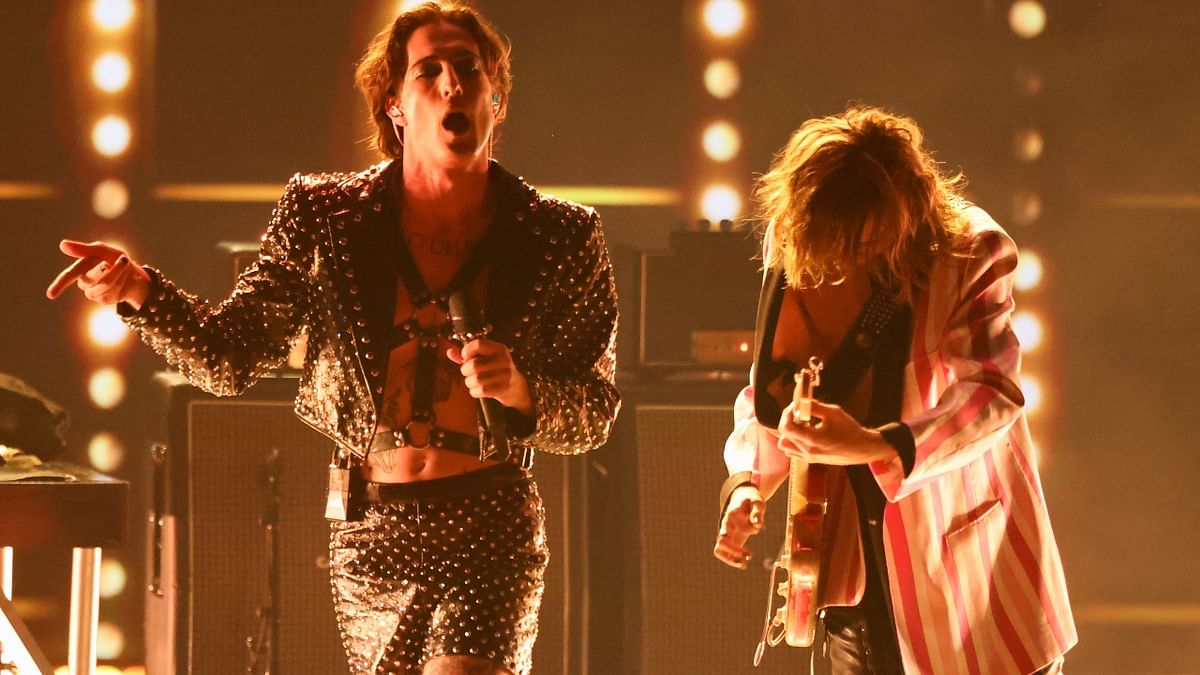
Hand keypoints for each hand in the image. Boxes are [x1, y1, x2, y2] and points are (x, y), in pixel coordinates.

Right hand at [46, 240, 150, 308]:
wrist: (134, 273)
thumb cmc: (115, 259)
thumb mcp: (102, 250)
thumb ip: (83, 249)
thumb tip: (62, 245)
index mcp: (80, 268)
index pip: (68, 276)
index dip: (59, 285)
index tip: (50, 295)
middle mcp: (83, 282)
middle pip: (90, 278)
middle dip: (108, 268)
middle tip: (122, 260)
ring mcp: (93, 293)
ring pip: (104, 285)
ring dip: (119, 273)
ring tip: (124, 266)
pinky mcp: (104, 300)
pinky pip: (112, 291)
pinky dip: (122, 281)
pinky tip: (123, 278)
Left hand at [446, 337, 532, 415]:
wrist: (516, 386)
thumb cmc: (496, 371)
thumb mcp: (485, 359)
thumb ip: (467, 356)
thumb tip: (450, 353)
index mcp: (499, 349)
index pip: (478, 344)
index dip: (466, 351)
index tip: (465, 357)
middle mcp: (504, 360)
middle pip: (474, 364)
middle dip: (465, 370)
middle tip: (468, 372)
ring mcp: (506, 374)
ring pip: (476, 379)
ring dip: (470, 382)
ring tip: (472, 382)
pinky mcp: (504, 388)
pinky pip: (482, 390)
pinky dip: (475, 391)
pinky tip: (477, 390)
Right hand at [713, 485, 764, 569]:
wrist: (741, 496)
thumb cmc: (750, 500)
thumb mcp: (757, 501)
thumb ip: (757, 512)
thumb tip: (757, 524)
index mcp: (732, 514)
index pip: (733, 527)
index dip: (746, 532)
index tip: (755, 532)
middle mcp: (726, 524)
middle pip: (722, 540)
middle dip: (736, 551)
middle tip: (750, 554)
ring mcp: (725, 532)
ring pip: (719, 549)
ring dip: (730, 558)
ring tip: (744, 563)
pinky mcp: (728, 538)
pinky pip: (722, 552)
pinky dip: (730, 559)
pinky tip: (742, 562)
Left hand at [777, 400, 896, 465]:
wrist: (862, 449)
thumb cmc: (850, 430)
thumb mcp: (833, 412)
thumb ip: (814, 406)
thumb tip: (800, 401)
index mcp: (813, 440)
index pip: (787, 428)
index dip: (787, 414)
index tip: (794, 406)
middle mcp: (808, 451)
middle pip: (783, 436)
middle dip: (788, 421)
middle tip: (798, 413)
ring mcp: (809, 458)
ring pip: (785, 446)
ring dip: (789, 433)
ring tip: (802, 425)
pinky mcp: (812, 460)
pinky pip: (793, 452)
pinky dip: (793, 442)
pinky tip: (805, 433)